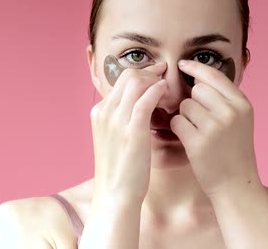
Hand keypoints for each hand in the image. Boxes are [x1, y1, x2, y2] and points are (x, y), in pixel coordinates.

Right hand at [90, 62, 166, 203]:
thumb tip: (139, 106)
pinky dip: (157, 91)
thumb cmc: (120, 170)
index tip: (157, 77)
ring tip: (168, 90)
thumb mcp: (115, 138)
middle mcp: (104, 112)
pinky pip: (145, 99)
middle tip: (165, 79)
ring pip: (136, 82)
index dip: (142, 74)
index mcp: (99, 112)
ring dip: (156, 81)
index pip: (121, 79)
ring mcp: (116, 120)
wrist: (115, 194)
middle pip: (128, 75)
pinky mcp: (131, 130)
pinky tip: (167, 95)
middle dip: (150, 73)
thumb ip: (122, 119)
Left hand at [170, 59, 259, 196]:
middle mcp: (230, 112)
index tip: (181, 64)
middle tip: (199, 120)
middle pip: (196, 90)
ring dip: (185, 117)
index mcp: (242, 104)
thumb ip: (224, 99)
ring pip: (185, 106)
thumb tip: (199, 79)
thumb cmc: (234, 151)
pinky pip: (177, 122)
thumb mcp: (240, 120)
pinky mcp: (198, 141)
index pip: (214, 75)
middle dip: (192, 101)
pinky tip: (189, 140)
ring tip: (198, 132)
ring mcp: (214, 126)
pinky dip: (179, 129)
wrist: (236, 185)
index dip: (195, 68)